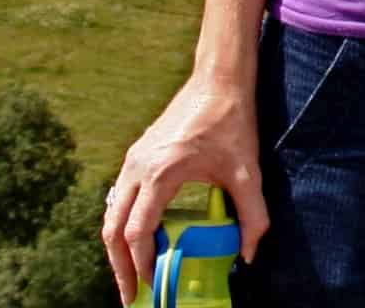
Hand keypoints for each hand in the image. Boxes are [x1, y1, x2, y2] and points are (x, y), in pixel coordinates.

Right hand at [101, 69, 269, 303]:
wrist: (218, 78)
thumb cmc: (232, 121)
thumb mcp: (248, 172)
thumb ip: (253, 215)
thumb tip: (250, 255)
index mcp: (161, 172)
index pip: (138, 232)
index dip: (142, 265)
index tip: (151, 288)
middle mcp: (138, 167)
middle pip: (113, 230)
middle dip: (120, 267)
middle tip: (130, 297)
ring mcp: (132, 160)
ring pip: (111, 215)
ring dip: (116, 249)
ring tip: (130, 276)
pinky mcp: (136, 155)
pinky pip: (119, 199)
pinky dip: (121, 225)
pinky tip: (137, 242)